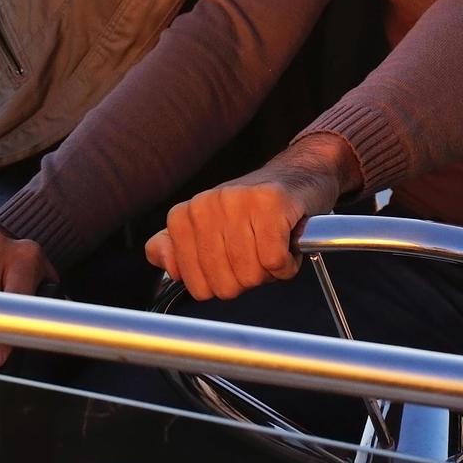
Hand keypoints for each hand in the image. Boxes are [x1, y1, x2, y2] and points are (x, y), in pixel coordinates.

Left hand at [143, 139, 351, 300]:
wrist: (296, 176)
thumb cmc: (250, 212)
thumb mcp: (206, 230)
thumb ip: (177, 249)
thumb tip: (166, 265)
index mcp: (183, 217)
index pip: (196, 286)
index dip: (223, 283)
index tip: (234, 263)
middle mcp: (205, 205)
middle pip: (224, 285)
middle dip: (247, 279)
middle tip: (256, 254)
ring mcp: (236, 201)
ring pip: (250, 274)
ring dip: (269, 271)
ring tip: (271, 246)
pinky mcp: (271, 203)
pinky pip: (274, 261)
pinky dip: (286, 264)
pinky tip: (286, 245)